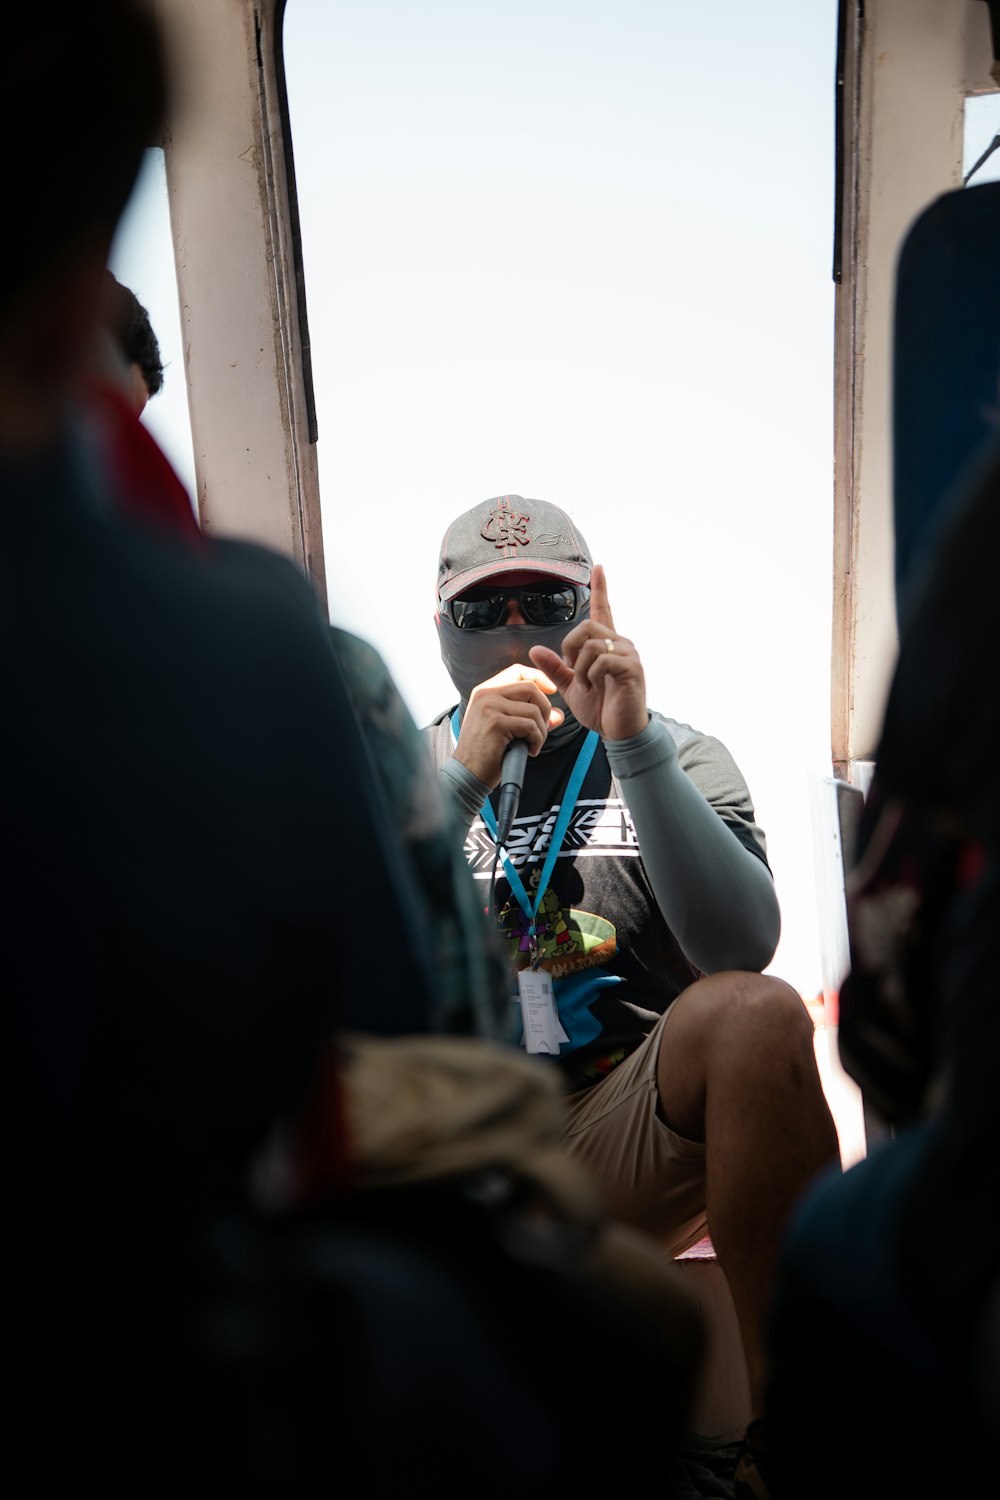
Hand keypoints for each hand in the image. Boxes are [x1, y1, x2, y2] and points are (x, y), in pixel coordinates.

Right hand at [454, 664, 563, 787]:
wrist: (467, 775)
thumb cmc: (486, 753)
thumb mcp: (508, 728)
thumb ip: (531, 717)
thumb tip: (558, 715)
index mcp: (485, 691)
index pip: (517, 671)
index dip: (539, 678)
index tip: (552, 690)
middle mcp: (486, 694)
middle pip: (530, 687)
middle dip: (544, 709)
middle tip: (539, 730)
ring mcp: (490, 707)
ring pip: (534, 709)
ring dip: (541, 730)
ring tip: (532, 744)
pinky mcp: (496, 723)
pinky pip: (531, 726)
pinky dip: (536, 740)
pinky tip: (528, 751)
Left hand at [528, 564, 647, 740]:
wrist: (617, 732)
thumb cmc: (600, 708)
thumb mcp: (570, 686)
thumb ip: (555, 667)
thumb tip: (534, 649)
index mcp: (606, 644)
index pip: (603, 610)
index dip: (601, 589)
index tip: (599, 568)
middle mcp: (620, 643)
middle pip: (587, 626)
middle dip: (570, 647)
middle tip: (572, 670)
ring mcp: (628, 654)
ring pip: (592, 643)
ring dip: (580, 667)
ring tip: (586, 685)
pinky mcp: (632, 668)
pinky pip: (601, 660)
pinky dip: (590, 675)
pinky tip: (595, 687)